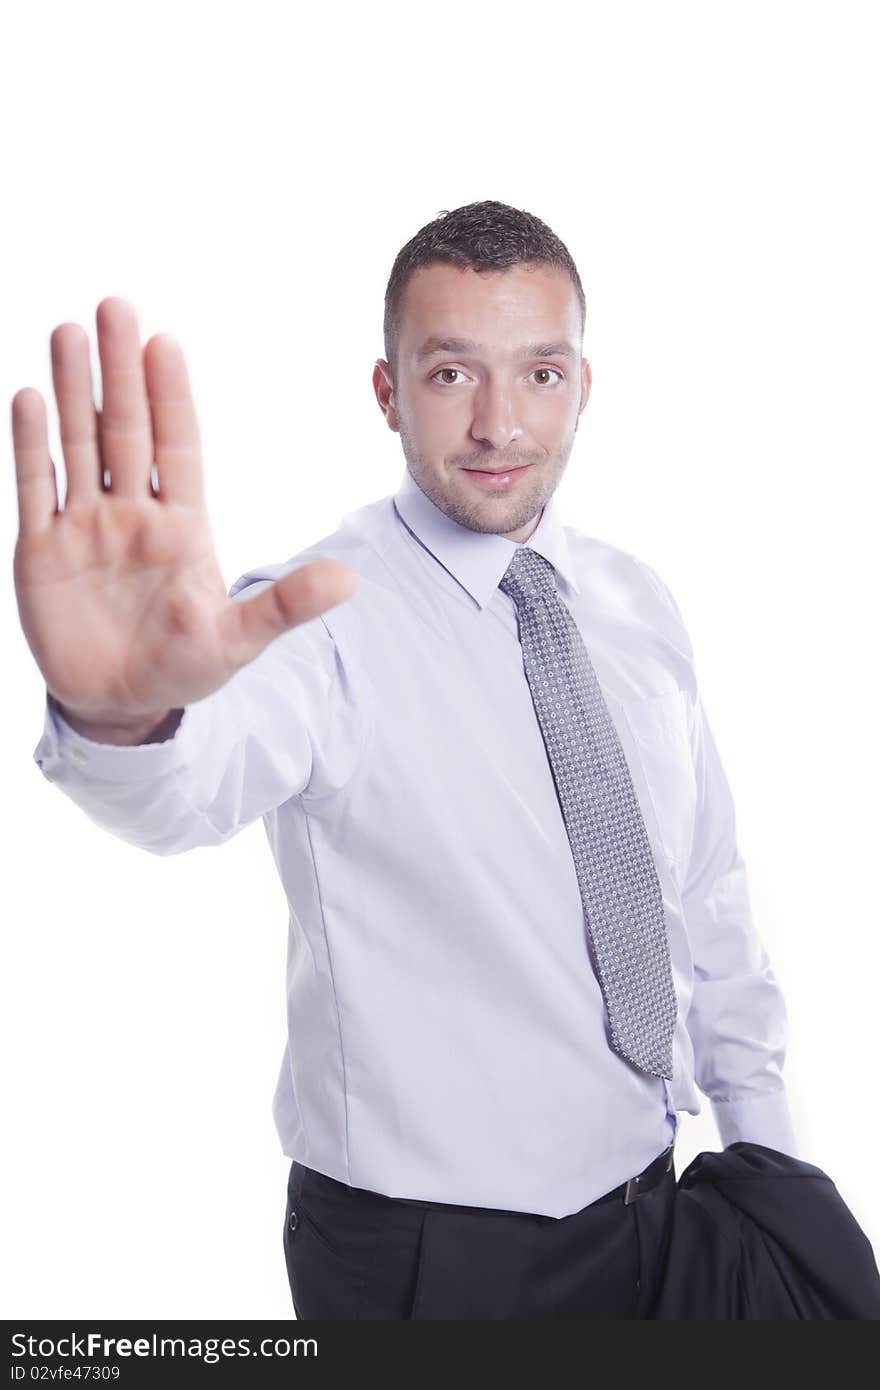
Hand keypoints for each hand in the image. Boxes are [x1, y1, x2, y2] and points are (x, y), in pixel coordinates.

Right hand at [11, 297, 357, 730]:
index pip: (177, 447)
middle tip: (114, 307)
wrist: (122, 705)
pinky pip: (36, 487)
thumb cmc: (185, 668)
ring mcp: (86, 527)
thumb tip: (349, 581)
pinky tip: (30, 398)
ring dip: (73, 391)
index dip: (171, 396)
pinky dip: (32, 446)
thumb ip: (285, 606)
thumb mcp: (239, 641)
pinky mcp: (42, 551)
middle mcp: (133, 514)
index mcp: (183, 527)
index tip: (164, 343)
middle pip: (125, 430)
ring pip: (79, 445)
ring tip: (68, 332)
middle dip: (120, 371)